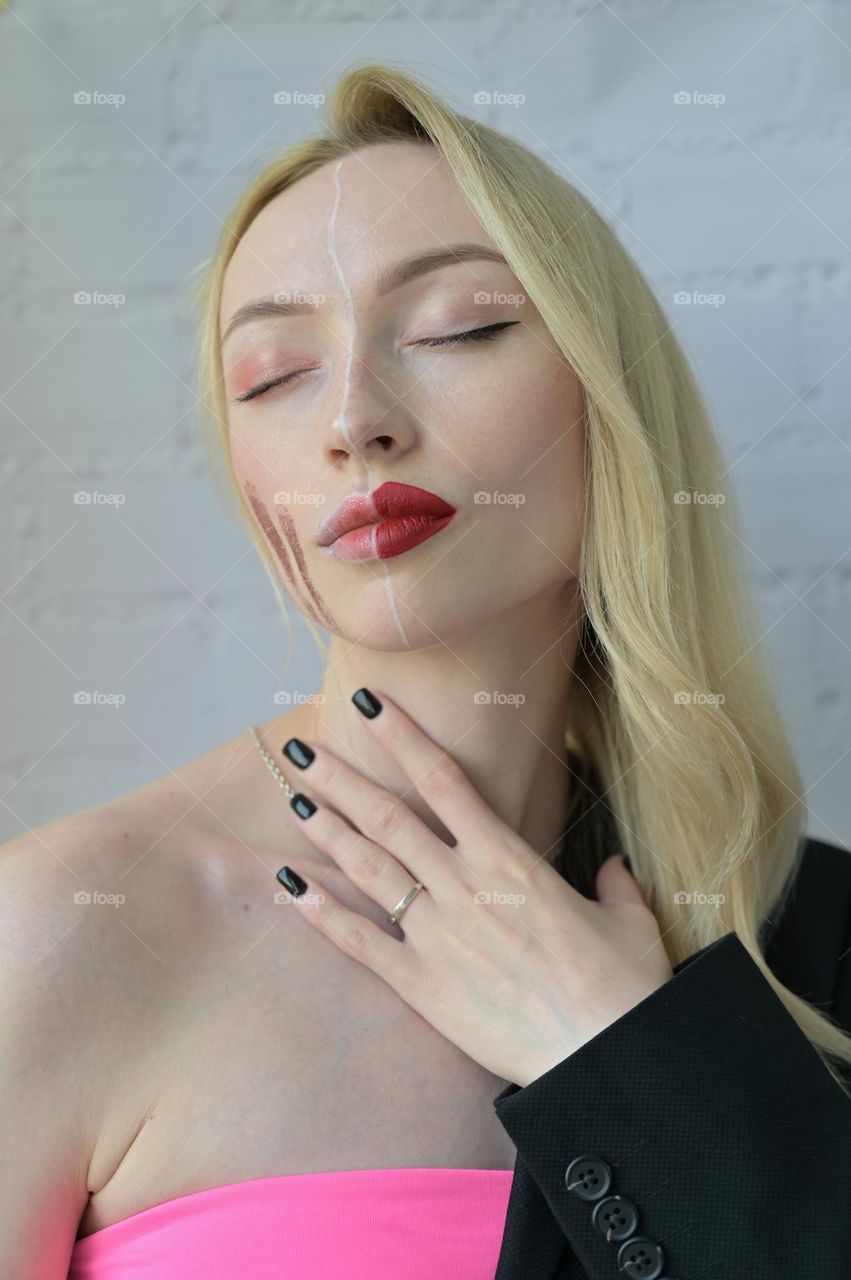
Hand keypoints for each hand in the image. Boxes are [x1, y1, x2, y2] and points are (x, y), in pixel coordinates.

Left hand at [277, 689, 673, 1087]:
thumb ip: (616, 885)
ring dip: (327, 830)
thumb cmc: (626, 986)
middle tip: (302, 749)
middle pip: (390, 816)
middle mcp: (465, 885)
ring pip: (369, 867)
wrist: (606, 1056)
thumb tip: (615, 868)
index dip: (402, 736)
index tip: (370, 704)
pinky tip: (288, 886)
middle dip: (342, 779)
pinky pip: (359, 941)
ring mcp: (438, 934)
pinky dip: (320, 912)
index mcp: (510, 859)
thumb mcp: (630, 921)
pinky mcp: (422, 985)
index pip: (445, 780)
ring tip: (293, 800)